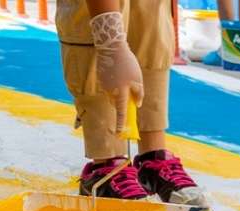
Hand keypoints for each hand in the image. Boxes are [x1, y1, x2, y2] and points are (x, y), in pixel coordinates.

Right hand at [90, 11, 143, 131]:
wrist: (111, 47)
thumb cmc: (127, 64)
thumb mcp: (138, 80)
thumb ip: (138, 94)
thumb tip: (136, 104)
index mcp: (120, 94)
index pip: (121, 113)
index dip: (121, 123)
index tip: (120, 132)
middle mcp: (110, 92)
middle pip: (117, 103)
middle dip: (124, 101)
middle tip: (132, 92)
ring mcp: (104, 85)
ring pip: (113, 94)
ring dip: (120, 90)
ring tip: (125, 74)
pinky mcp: (101, 78)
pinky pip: (109, 85)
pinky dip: (115, 82)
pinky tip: (118, 69)